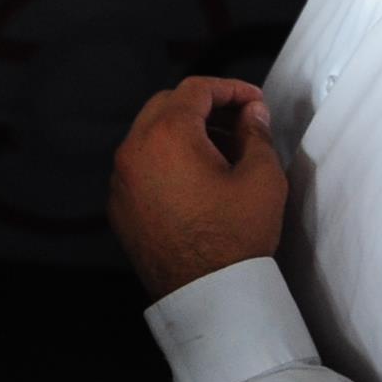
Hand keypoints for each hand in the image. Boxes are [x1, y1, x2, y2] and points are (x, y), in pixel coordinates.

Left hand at [109, 77, 286, 299]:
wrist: (206, 293)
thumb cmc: (235, 237)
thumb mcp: (262, 178)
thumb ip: (256, 134)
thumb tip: (252, 113)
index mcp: (166, 136)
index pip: (194, 90)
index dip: (229, 88)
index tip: (254, 100)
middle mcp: (133, 151)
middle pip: (166, 106)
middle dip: (205, 107)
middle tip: (240, 121)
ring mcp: (120, 179)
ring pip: (149, 135)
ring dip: (183, 132)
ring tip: (224, 151)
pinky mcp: (119, 204)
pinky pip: (140, 165)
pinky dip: (165, 159)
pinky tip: (197, 178)